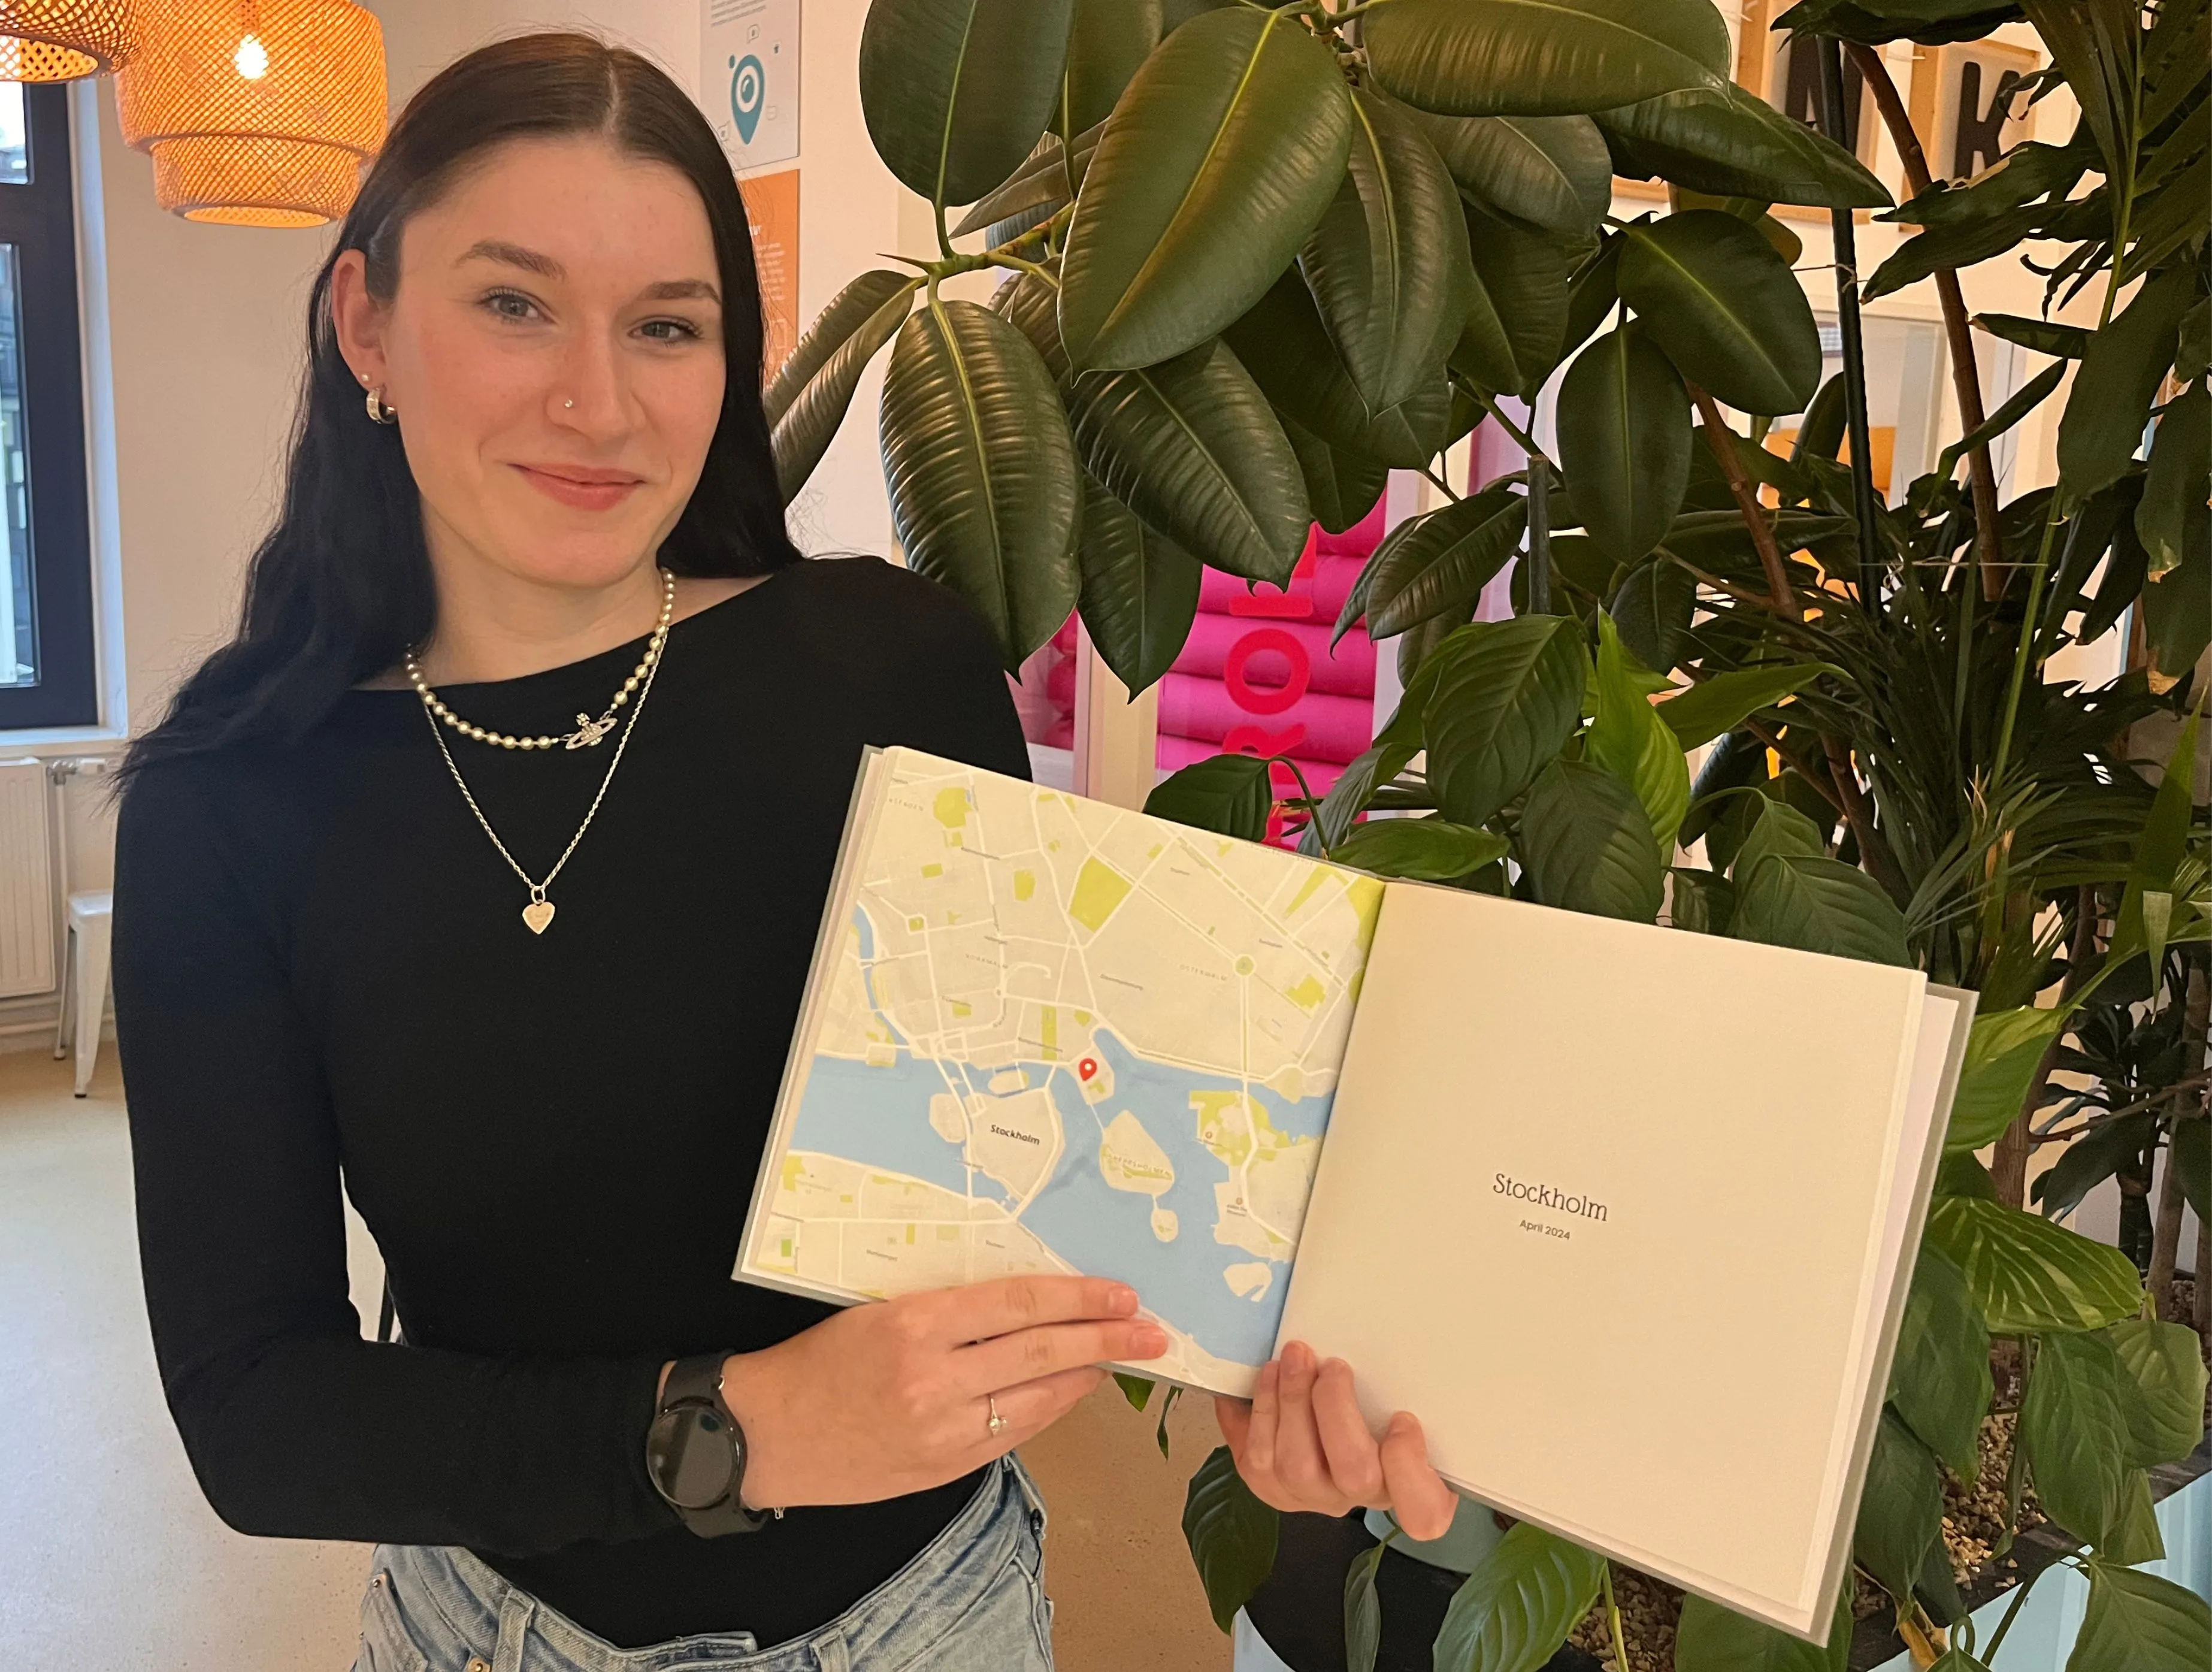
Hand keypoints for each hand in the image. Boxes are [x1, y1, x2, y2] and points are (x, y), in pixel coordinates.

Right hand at [710, 1276, 1166, 1509]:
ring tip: (1123, 1359)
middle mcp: (934, 1377)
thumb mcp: (878, 1311)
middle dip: (1106, 1339)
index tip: (1120, 1293)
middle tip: (1151, 1331)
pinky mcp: (941, 1467)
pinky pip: (1013, 1435)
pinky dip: (1050, 1411)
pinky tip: (1072, 1393)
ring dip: (1087, 1378)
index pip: (1017, 1303)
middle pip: (1042, 1351)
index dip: (1077, 1297)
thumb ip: (949, 1310)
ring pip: (1037, 1399)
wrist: (765, 1434)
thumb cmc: (817, 1363)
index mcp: (915, 1323)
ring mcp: (941, 1429)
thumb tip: (1025, 1303)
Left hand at [1215, 1339, 1457, 1540]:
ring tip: (1294, 1356)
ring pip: (1298, 1466)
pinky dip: (1263, 1407)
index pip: (1424, 1508)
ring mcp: (1313, 1497)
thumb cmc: (1366, 1409)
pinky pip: (1259, 1456)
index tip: (1402, 1418)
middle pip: (1354, 1473)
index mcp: (1405, 1479)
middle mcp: (1360, 1496)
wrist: (1313, 1431)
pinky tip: (1269, 1374)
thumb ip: (1393, 1388)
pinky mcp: (1272, 1489)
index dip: (1411, 1469)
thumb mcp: (1393, 1399)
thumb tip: (1400, 1339)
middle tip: (1333, 1365)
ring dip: (1292, 1400)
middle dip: (1336, 1410)